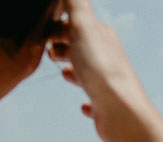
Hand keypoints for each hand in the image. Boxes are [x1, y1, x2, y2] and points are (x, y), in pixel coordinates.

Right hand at [47, 0, 151, 141]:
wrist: (120, 111)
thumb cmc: (100, 67)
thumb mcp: (83, 26)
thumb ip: (75, 4)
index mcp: (102, 37)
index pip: (78, 25)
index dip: (59, 25)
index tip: (42, 30)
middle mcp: (108, 58)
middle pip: (82, 49)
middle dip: (64, 46)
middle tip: (49, 52)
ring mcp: (108, 84)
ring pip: (89, 73)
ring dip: (75, 71)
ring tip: (63, 72)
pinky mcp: (106, 108)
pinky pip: (96, 103)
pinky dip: (88, 102)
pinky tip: (83, 106)